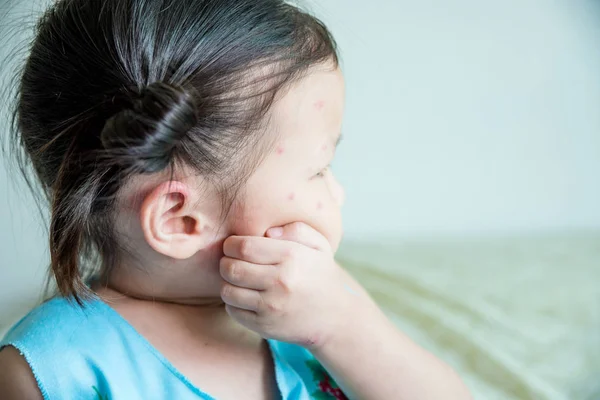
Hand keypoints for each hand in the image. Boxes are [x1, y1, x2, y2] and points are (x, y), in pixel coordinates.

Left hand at [219, 222, 370, 349]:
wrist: (335, 318)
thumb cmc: (321, 276)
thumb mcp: (319, 246)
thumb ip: (296, 230)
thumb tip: (267, 231)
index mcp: (291, 256)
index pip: (244, 246)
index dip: (232, 244)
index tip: (234, 245)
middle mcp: (280, 281)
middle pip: (231, 267)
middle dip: (226, 262)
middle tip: (232, 261)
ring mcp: (271, 306)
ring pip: (228, 290)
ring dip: (228, 282)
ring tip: (239, 279)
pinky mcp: (264, 325)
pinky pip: (233, 310)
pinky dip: (233, 302)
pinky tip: (245, 296)